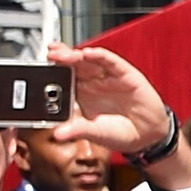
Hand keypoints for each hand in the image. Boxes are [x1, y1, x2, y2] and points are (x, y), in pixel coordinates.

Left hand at [47, 45, 190, 185]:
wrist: (147, 137)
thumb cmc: (120, 133)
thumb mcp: (95, 133)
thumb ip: (77, 130)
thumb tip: (58, 134)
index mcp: (82, 94)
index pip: (64, 77)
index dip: (53, 70)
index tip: (42, 67)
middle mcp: (93, 82)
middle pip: (74, 64)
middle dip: (61, 57)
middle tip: (51, 54)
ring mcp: (108, 77)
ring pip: (89, 60)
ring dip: (76, 54)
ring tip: (65, 53)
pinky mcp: (125, 74)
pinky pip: (111, 62)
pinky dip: (100, 56)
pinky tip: (90, 54)